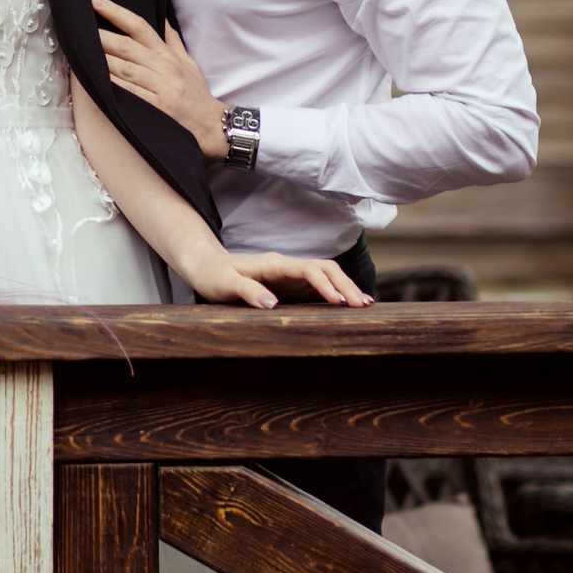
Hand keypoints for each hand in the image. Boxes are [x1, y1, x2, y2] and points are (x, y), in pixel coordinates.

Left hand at [93, 0, 227, 159]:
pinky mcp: (156, 108)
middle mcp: (163, 68)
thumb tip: (162, 20)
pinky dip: (110, 87)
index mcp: (168, 56)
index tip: (96, 1)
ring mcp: (160, 88)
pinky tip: (95, 81)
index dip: (116, 12)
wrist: (213, 126)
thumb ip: (173, 42)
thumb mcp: (189, 64)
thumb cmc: (196, 95)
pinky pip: (128, 94)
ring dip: (100, 61)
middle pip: (126, 47)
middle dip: (100, 37)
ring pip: (123, 69)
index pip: (140, 27)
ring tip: (79, 51)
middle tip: (79, 28)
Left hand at [184, 251, 372, 308]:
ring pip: (326, 277)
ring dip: (345, 289)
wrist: (206, 267)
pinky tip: (348, 307)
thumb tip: (273, 304)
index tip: (340, 302)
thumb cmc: (213, 275)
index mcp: (274, 264)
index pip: (309, 270)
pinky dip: (336, 295)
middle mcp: (287, 267)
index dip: (327, 285)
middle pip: (325, 269)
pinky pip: (318, 288)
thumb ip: (248, 291)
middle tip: (364, 306)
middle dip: (346, 285)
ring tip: (365, 306)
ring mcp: (290, 276)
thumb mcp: (225, 285)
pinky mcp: (290, 286)